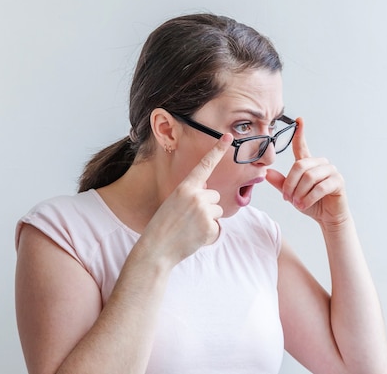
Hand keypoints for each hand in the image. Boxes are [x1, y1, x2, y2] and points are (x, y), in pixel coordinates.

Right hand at [142, 134, 232, 264]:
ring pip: (218, 211)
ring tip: (190, 227)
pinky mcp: (210, 228)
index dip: (218, 150)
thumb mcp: (173, 201)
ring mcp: (204, 212)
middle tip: (188, 218)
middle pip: (215, 196)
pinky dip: (209, 233)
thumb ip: (191, 192)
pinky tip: (194, 237)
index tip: (229, 138)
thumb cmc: (163, 225)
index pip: (205, 165)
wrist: (157, 248)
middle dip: (207, 206)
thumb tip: (208, 189)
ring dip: (209, 219)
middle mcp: (196, 196)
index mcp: (185, 187)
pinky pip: (217, 227)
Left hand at [266, 118, 350, 226]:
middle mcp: (320, 164)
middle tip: (287, 198)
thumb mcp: (292, 194)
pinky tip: (304, 205)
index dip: (300, 133)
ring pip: (309, 177)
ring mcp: (331, 171)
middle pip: (300, 166)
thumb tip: (266, 172)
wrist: (328, 218)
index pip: (302, 146)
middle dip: (290, 184)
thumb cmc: (311, 203)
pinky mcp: (338, 182)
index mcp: (308, 163)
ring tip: (297, 203)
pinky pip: (320, 187)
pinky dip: (309, 198)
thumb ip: (280, 183)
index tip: (299, 120)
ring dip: (299, 193)